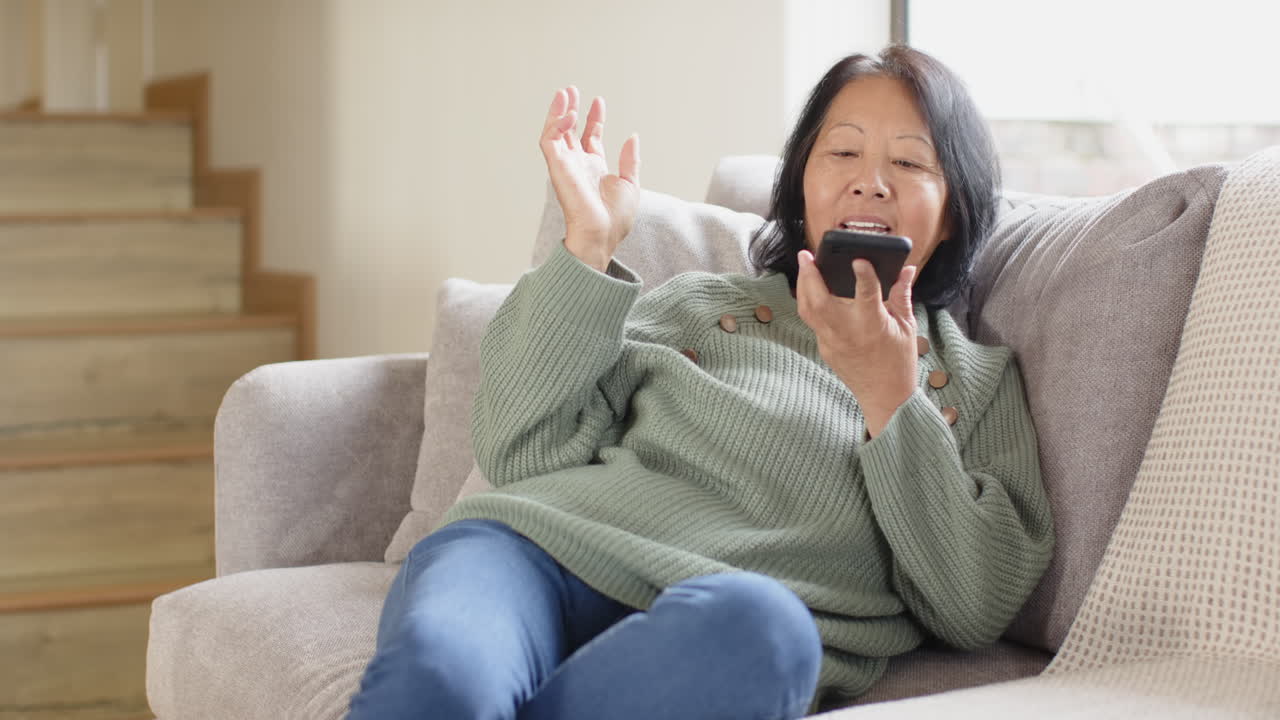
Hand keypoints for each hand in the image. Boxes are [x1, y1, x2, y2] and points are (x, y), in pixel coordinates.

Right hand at [539, 86, 640, 271]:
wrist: (603, 235)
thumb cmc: (616, 219)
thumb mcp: (630, 184)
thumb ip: (630, 160)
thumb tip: (632, 137)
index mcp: (594, 168)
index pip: (589, 136)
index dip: (593, 118)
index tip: (598, 101)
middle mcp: (577, 165)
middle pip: (568, 131)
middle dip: (569, 109)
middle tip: (571, 89)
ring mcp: (566, 165)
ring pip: (555, 132)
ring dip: (557, 112)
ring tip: (564, 93)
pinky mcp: (556, 168)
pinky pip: (549, 141)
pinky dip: (556, 125)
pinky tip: (568, 113)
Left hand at [796, 251, 918, 437]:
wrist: (885, 397)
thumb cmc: (899, 361)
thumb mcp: (907, 327)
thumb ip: (902, 295)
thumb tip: (906, 270)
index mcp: (873, 325)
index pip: (866, 295)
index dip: (864, 275)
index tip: (858, 258)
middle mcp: (849, 332)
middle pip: (820, 300)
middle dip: (810, 275)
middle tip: (807, 254)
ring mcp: (833, 341)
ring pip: (808, 310)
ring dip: (803, 286)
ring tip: (805, 267)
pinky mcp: (824, 348)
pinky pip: (813, 322)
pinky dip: (810, 303)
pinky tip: (812, 290)